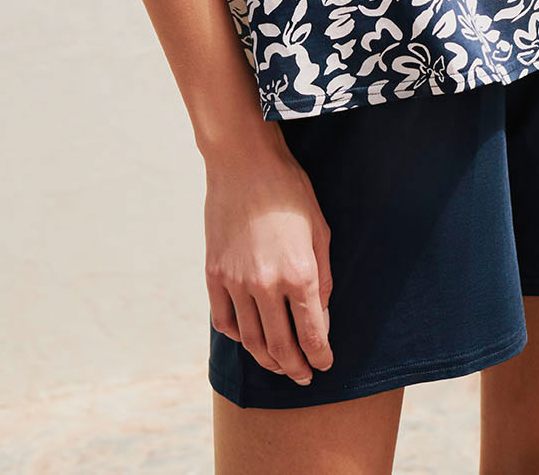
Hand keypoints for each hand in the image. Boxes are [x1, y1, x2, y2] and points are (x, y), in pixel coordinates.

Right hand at [203, 136, 334, 383]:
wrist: (243, 161)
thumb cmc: (289, 190)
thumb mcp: (320, 229)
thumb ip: (323, 276)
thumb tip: (322, 314)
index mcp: (299, 273)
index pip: (312, 334)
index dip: (320, 356)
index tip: (324, 365)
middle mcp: (266, 285)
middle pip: (281, 347)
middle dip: (295, 368)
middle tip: (303, 376)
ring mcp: (236, 282)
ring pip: (251, 340)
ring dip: (267, 360)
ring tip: (278, 365)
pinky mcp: (214, 274)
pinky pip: (224, 321)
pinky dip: (237, 336)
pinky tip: (249, 336)